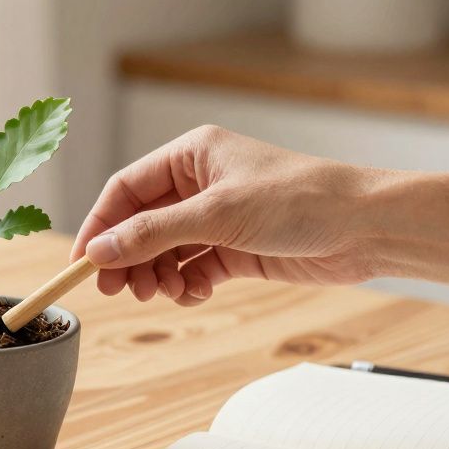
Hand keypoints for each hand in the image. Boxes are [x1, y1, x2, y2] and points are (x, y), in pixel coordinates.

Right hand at [71, 125, 386, 304]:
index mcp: (192, 154)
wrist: (366, 228)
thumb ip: (152, 234)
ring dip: (158, 275)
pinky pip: (193, 268)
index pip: (126, 189)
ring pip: (164, 250)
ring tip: (165, 294)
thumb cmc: (301, 200)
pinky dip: (187, 285)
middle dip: (129, 258)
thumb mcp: (217, 215)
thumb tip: (100, 252)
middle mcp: (201, 182)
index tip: (82, 265)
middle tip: (121, 291)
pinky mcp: (237, 247)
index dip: (100, 226)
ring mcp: (218, 217)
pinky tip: (196, 293)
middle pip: (141, 223)